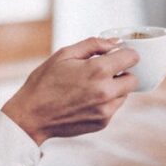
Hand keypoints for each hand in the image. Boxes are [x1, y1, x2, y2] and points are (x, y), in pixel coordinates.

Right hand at [2, 37, 139, 144]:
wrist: (31, 115)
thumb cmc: (45, 82)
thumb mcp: (65, 54)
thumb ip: (94, 44)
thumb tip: (115, 42)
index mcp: (98, 70)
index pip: (132, 58)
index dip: (126, 54)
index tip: (119, 55)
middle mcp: (106, 92)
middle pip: (133, 79)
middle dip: (123, 73)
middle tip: (106, 72)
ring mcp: (106, 110)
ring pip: (125, 95)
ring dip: (115, 89)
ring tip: (91, 87)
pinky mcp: (103, 123)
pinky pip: (113, 108)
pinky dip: (106, 102)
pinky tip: (86, 100)